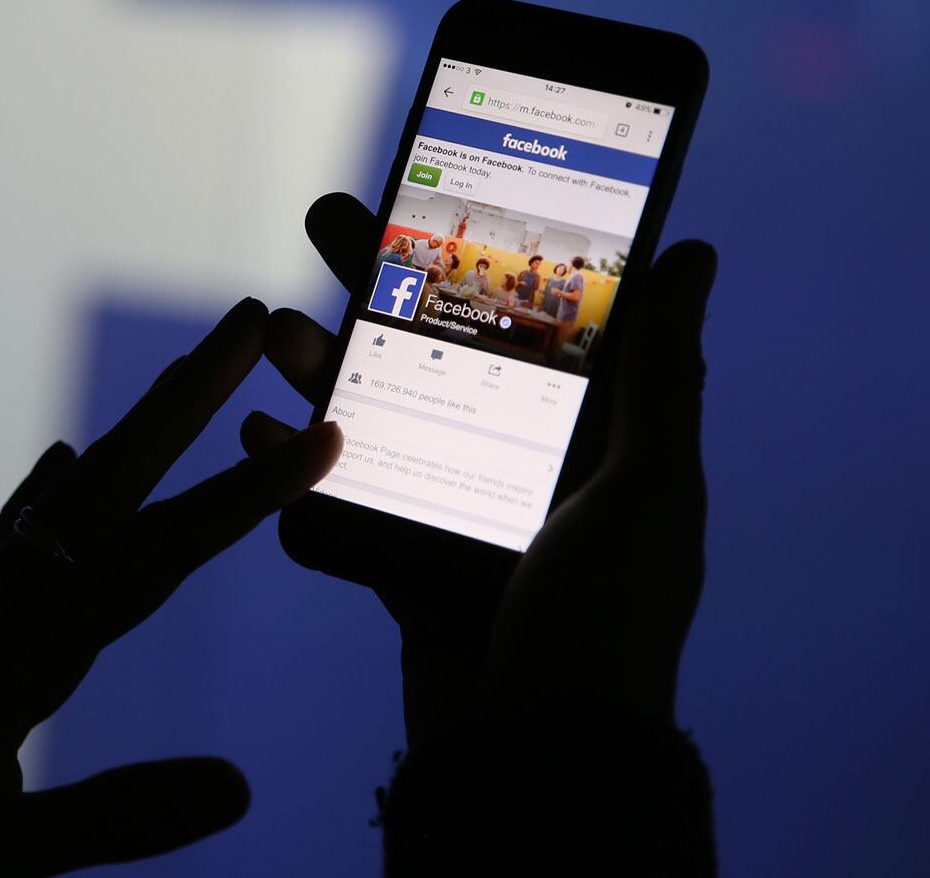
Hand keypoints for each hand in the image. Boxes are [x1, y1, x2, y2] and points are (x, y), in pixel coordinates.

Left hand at [0, 298, 341, 875]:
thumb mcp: (0, 852)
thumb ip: (117, 817)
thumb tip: (240, 788)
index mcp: (25, 648)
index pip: (155, 557)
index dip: (242, 502)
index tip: (319, 444)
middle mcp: (5, 599)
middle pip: (112, 479)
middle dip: (186, 398)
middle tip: (244, 316)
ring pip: (72, 491)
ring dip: (136, 428)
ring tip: (187, 371)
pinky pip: (18, 527)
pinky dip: (53, 485)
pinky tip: (62, 461)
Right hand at [255, 193, 714, 740]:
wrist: (532, 758)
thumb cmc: (604, 622)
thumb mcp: (648, 489)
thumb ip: (662, 375)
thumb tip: (695, 254)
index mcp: (590, 439)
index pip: (531, 318)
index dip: (479, 250)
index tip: (430, 189)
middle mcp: (521, 463)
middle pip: (440, 347)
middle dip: (377, 283)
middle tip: (326, 216)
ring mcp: (456, 510)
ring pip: (377, 411)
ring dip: (322, 365)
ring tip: (269, 327)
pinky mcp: (402, 559)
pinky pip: (337, 493)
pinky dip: (291, 461)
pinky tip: (251, 427)